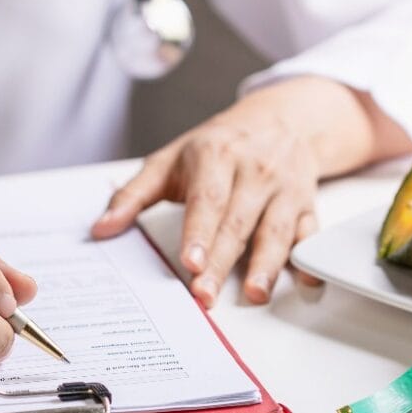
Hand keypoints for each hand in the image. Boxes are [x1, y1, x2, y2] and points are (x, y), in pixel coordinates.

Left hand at [92, 87, 327, 306]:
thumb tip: (100, 229)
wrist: (281, 119)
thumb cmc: (217, 145)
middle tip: (205, 294)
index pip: (207, 199)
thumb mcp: (169, 160)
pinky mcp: (307, 203)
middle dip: (221, 262)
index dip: (199, 233)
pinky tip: (303, 281)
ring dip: (266, 265)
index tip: (190, 262)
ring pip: (276, 230)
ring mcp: (284, 188)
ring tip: (254, 293)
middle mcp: (253, 171)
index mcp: (216, 157)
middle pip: (237, 222)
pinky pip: (311, 233)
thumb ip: (132, 196)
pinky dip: (309, 258)